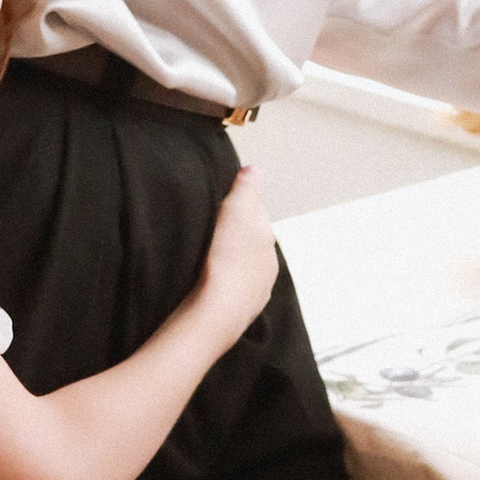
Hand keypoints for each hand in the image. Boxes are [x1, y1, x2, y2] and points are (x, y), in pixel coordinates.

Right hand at [195, 169, 279, 344]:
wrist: (220, 309)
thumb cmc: (227, 256)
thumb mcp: (237, 210)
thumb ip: (247, 188)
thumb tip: (255, 169)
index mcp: (267, 237)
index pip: (257, 214)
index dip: (240, 207)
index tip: (222, 205)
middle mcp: (268, 263)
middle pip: (252, 242)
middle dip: (238, 236)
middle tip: (214, 232)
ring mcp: (258, 289)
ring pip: (246, 267)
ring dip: (233, 261)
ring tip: (211, 258)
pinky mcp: (243, 310)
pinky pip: (236, 290)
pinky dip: (228, 284)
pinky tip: (213, 284)